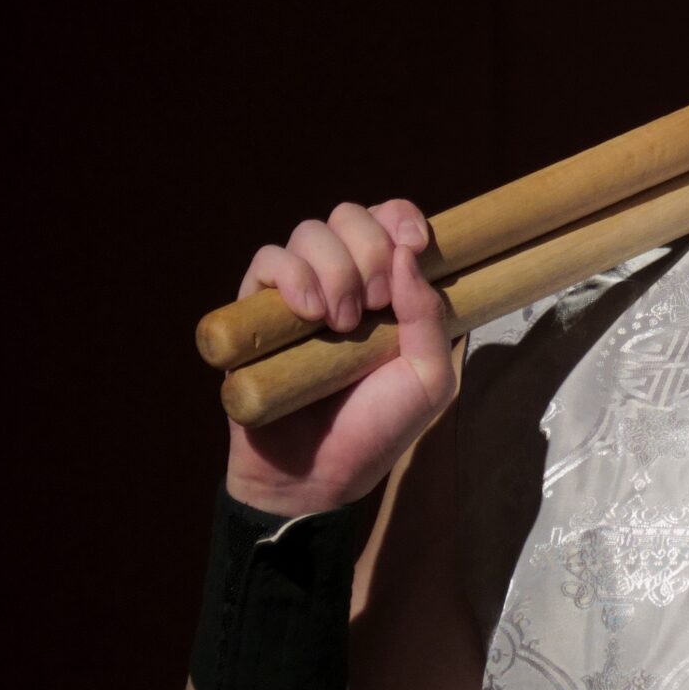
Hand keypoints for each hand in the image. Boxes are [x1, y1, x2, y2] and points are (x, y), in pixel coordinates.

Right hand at [224, 199, 458, 516]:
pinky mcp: (257, 311)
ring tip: (341, 324)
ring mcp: (299, 293)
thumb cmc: (377, 429)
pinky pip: (267, 260)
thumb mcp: (430, 379)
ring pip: (310, 232)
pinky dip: (292, 275)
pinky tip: (309, 314)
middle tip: (375, 305)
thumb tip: (406, 254)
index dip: (401, 217)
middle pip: (351, 215)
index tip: (412, 244)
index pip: (392, 219)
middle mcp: (345, 282)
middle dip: (369, 248)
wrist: (315, 475)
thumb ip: (431, 317)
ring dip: (334, 268)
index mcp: (392, 290)